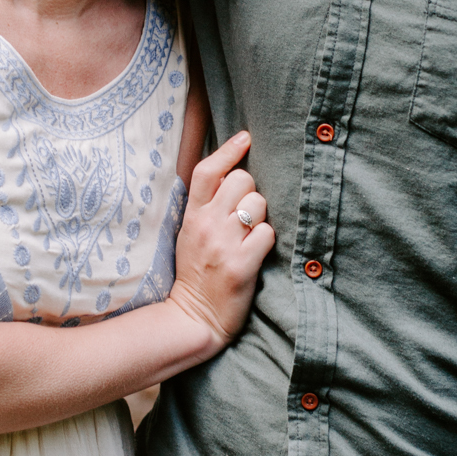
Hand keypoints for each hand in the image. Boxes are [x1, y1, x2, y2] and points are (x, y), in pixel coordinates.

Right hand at [168, 132, 274, 350]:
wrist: (193, 317)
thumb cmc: (196, 272)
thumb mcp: (189, 233)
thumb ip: (205, 204)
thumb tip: (228, 173)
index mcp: (191, 215)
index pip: (208, 171)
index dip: (228, 150)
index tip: (245, 138)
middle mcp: (206, 226)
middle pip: (243, 180)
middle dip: (251, 192)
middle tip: (246, 214)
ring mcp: (223, 245)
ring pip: (258, 205)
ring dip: (261, 217)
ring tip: (250, 236)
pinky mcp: (241, 266)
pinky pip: (268, 234)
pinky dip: (267, 241)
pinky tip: (257, 252)